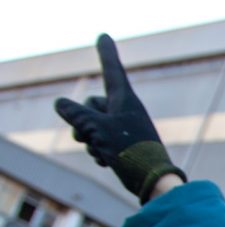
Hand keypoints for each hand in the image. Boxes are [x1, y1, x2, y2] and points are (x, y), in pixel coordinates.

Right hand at [54, 34, 185, 203]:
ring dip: (91, 141)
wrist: (153, 182)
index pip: (111, 70)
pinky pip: (103, 141)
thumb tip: (60, 104)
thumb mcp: (96, 130)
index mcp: (125, 100)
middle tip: (88, 137)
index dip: (105, 53)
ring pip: (95, 126)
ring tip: (102, 152)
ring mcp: (127, 128)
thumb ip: (75, 114)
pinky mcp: (126, 145)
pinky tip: (107, 163)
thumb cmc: (129, 152)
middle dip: (83, 122)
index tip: (103, 35)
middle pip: (92, 106)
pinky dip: (100, 151)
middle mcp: (127, 110)